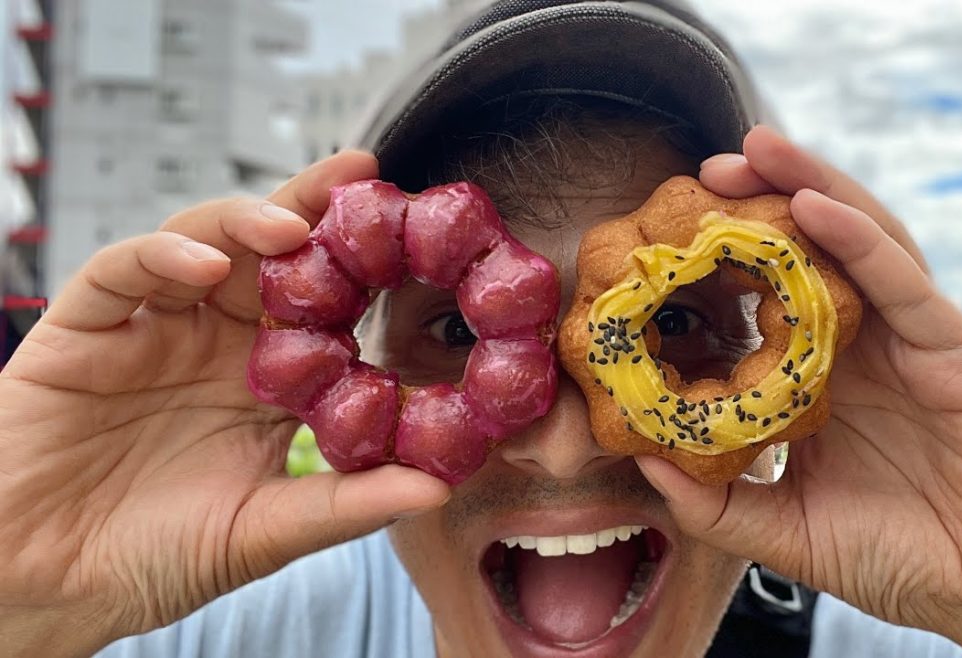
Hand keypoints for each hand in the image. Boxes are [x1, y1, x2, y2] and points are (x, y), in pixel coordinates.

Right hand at [0, 152, 449, 655]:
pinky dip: (159, 259)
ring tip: (290, 227)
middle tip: (362, 177)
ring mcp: (152, 329)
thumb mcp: (263, 532)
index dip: (368, 267)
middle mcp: (215, 342)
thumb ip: (346, 504)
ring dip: (245, 223)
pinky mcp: (84, 331)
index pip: (326, 306)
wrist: (46, 587)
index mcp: (267, 381)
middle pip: (271, 256)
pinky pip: (119, 273)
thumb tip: (442, 484)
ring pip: (202, 244)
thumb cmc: (154, 559)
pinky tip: (202, 267)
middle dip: (313, 210)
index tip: (421, 234)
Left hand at [637, 127, 961, 655]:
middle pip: (812, 254)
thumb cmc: (907, 562)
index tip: (666, 237)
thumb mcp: (792, 534)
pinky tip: (817, 206)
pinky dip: (860, 238)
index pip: (769, 302)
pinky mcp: (957, 347)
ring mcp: (910, 341)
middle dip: (764, 200)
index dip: (723, 264)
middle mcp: (864, 349)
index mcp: (823, 382)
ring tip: (759, 149)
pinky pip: (905, 281)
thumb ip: (722, 504)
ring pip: (860, 243)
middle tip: (707, 168)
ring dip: (811, 188)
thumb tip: (648, 465)